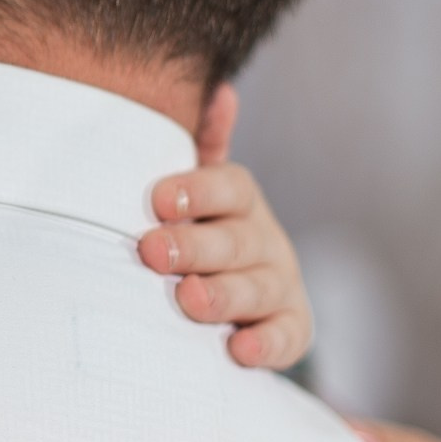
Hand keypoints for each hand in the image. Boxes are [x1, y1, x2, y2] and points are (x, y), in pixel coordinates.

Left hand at [138, 160, 311, 368]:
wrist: (234, 294)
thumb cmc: (198, 229)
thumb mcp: (194, 188)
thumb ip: (201, 144)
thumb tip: (220, 91)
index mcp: (237, 199)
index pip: (226, 186)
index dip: (196, 191)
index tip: (157, 201)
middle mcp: (263, 238)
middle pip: (235, 240)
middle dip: (194, 247)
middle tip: (152, 252)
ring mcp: (278, 284)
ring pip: (257, 288)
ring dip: (223, 295)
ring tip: (189, 300)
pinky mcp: (288, 329)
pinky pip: (285, 338)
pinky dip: (265, 345)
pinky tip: (240, 350)